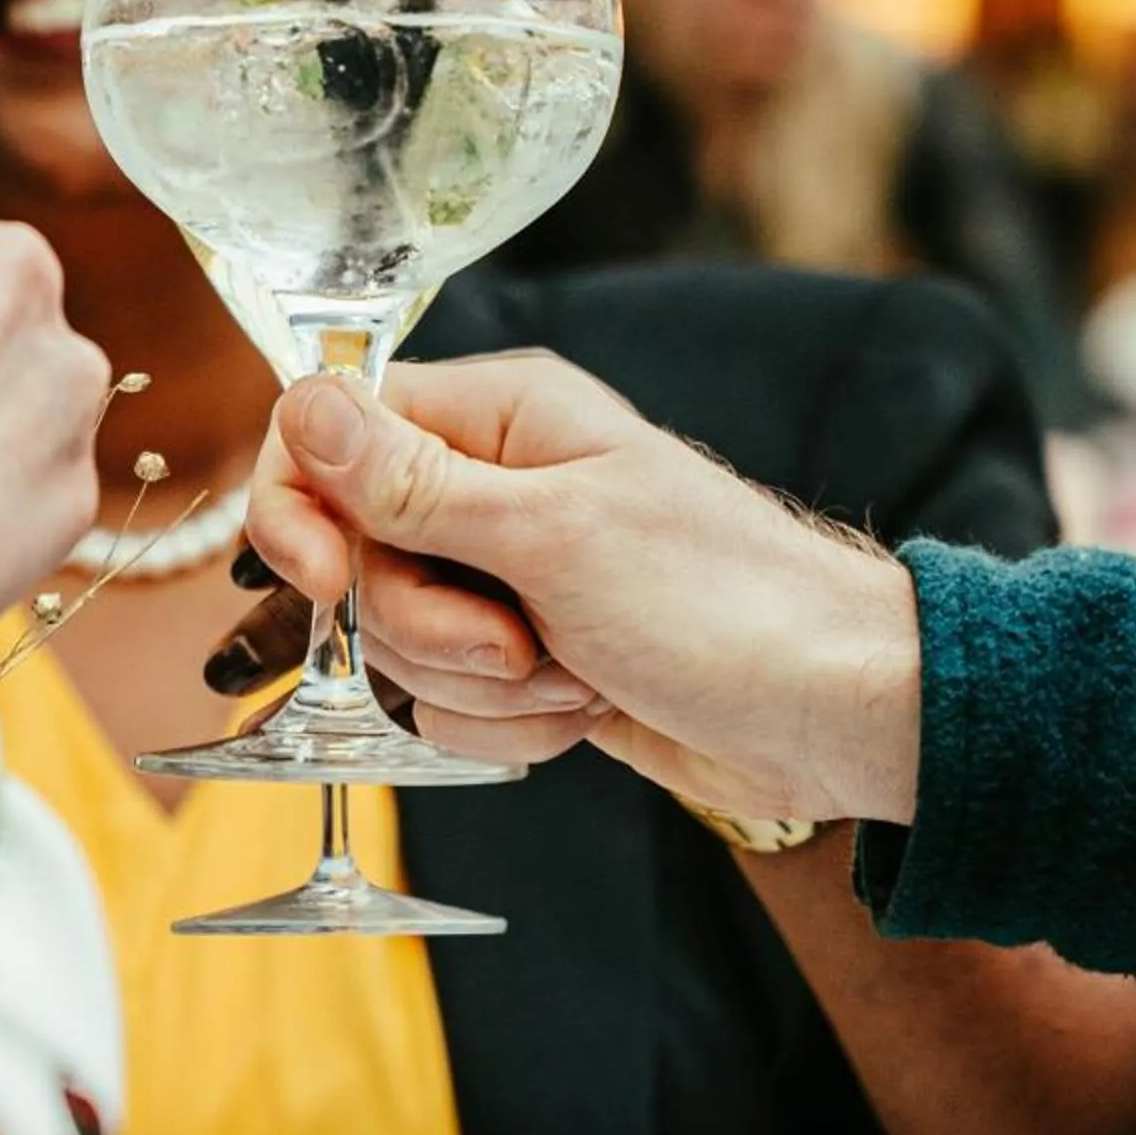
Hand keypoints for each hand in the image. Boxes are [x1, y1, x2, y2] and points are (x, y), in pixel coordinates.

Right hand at [240, 352, 924, 822]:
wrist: (833, 714)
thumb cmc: (725, 602)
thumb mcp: (554, 537)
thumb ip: (412, 485)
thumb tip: (303, 408)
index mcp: (497, 415)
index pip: (328, 431)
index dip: (302, 510)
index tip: (327, 584)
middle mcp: (489, 483)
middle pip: (353, 555)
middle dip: (424, 624)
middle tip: (516, 639)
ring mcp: (504, 574)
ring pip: (395, 641)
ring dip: (476, 683)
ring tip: (573, 672)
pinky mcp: (522, 656)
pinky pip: (445, 701)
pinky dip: (505, 726)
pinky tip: (583, 710)